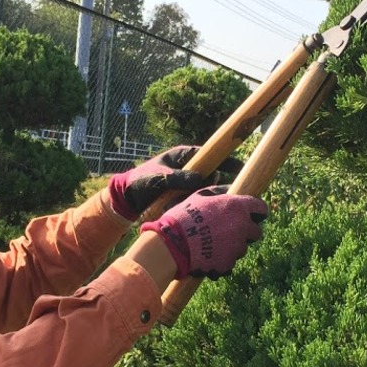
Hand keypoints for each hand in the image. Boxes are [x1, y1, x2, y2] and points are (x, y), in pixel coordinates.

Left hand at [107, 145, 241, 220]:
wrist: (127, 198)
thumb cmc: (141, 181)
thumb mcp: (158, 177)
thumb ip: (178, 177)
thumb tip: (201, 178)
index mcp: (183, 155)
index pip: (209, 155)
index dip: (226, 160)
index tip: (240, 167)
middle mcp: (187, 168)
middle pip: (211, 172)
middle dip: (218, 182)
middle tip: (229, 191)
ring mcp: (186, 182)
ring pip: (205, 188)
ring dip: (207, 195)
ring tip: (211, 203)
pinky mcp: (183, 196)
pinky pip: (197, 199)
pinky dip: (199, 203)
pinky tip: (204, 211)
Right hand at [139, 186, 266, 279]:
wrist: (170, 244)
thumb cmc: (183, 217)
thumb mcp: (199, 196)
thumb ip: (218, 192)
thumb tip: (229, 188)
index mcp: (237, 207)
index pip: (261, 208)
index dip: (257, 212)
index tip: (254, 215)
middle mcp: (241, 227)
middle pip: (256, 232)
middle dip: (246, 233)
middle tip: (229, 232)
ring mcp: (236, 247)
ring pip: (242, 248)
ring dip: (232, 247)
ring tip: (211, 245)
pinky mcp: (229, 263)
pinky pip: (229, 262)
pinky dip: (221, 261)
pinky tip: (206, 256)